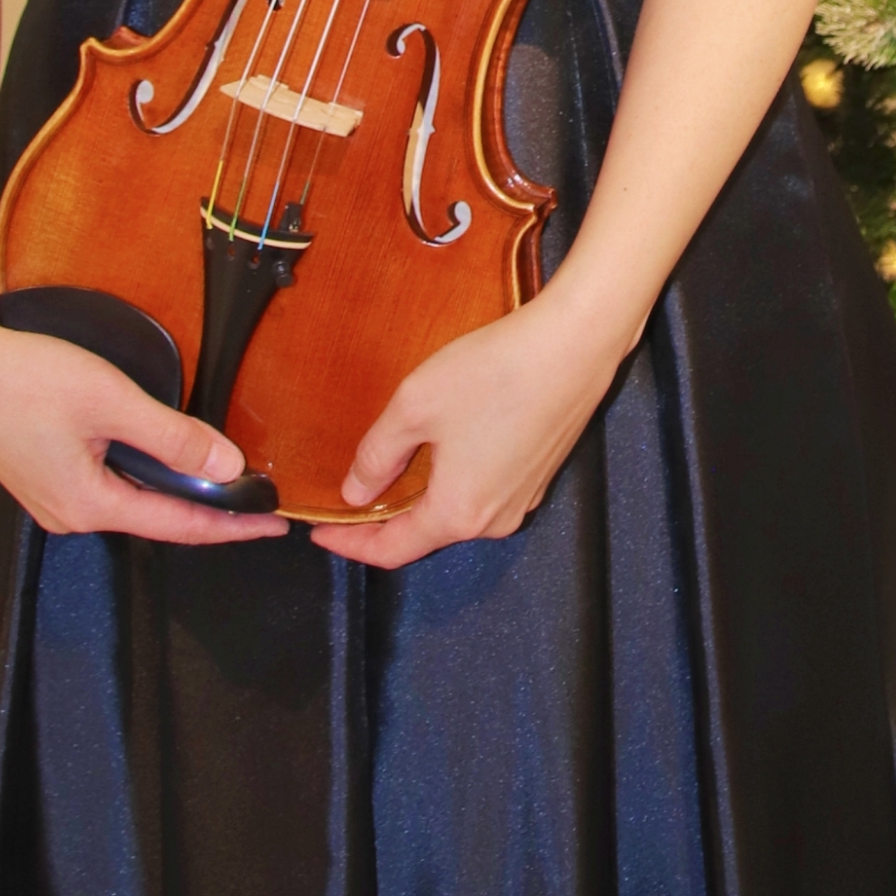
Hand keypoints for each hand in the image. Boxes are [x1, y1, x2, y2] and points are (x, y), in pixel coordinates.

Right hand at [0, 316, 288, 544]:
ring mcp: (54, 496)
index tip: (274, 524)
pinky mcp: (45, 474)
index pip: (180, 526)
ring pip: (133, 502)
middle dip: (209, 513)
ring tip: (223, 483)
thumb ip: (173, 437)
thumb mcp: (111, 400)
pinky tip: (164, 460)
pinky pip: (110, 485)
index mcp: (88, 505)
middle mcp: (70, 512)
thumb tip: (227, 467)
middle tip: (258, 502)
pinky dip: (146, 477)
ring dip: (176, 493)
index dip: (233, 526)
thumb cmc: (21, 379)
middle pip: (157, 520)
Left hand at [309, 283, 627, 569]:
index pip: (391, 551)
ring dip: (421, 496)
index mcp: (458, 513)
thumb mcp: (415, 407)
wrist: (575, 344)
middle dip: (384, 521)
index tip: (320, 531)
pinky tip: (443, 446)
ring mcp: (522, 497)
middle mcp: (494, 518)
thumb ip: (376, 455)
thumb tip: (355, 492)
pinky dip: (454, 480)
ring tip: (392, 469)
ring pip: (457, 509)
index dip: (350, 543)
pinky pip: (485, 489)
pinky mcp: (539, 472)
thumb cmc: (495, 373)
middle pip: (426, 533)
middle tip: (349, 498)